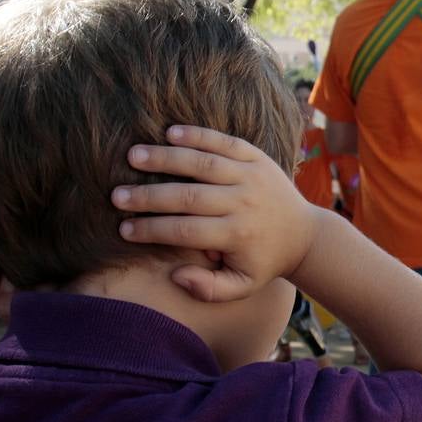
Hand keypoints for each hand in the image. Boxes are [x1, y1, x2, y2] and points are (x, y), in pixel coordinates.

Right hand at [111, 125, 319, 302]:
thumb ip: (210, 290)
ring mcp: (251, 176)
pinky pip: (224, 142)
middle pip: (188, 197)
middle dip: (149, 196)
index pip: (186, 231)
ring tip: (133, 156)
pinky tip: (169, 132)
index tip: (124, 230)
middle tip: (117, 196)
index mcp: (238, 235)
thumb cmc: (264, 261)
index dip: (152, 230)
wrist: (305, 235)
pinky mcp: (257, 157)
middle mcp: (244, 203)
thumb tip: (177, 276)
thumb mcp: (243, 285)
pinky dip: (198, 135)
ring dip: (166, 158)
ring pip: (203, 164)